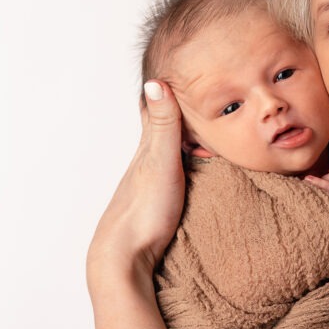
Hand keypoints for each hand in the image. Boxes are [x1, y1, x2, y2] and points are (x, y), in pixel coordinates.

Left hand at [87, 80, 185, 287]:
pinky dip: (188, 164)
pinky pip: (177, 174)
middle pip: (163, 130)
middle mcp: (147, 162)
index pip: (156, 109)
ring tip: (205, 131)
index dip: (168, 90)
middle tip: (200, 96)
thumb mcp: (160, 161)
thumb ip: (164, 124)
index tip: (182, 72)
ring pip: (170, 153)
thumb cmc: (143, 210)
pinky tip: (196, 171)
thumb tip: (155, 81)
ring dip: (185, 141)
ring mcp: (151, 184)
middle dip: (179, 112)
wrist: (123, 257)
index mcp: (148, 148)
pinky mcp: (158, 204)